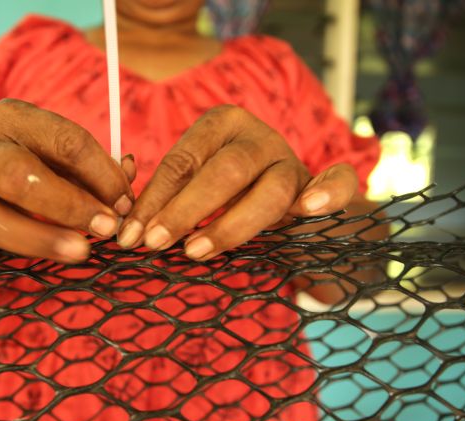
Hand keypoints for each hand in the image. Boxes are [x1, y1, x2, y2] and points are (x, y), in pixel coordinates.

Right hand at [0, 99, 134, 264]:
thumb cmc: (34, 171)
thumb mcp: (64, 163)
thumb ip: (95, 173)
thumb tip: (127, 177)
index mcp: (15, 119)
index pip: (64, 140)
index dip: (101, 174)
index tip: (125, 206)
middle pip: (17, 174)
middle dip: (68, 205)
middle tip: (106, 230)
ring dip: (33, 237)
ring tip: (77, 253)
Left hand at [117, 105, 357, 259]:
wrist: (281, 202)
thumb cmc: (222, 196)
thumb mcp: (192, 190)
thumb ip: (165, 199)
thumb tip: (125, 227)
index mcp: (219, 125)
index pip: (181, 161)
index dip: (153, 200)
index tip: (131, 236)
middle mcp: (257, 137)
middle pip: (224, 171)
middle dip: (185, 210)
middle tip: (155, 244)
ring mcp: (292, 159)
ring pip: (270, 190)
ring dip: (231, 224)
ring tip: (195, 251)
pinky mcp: (323, 183)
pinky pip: (338, 182)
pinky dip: (329, 192)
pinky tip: (311, 209)